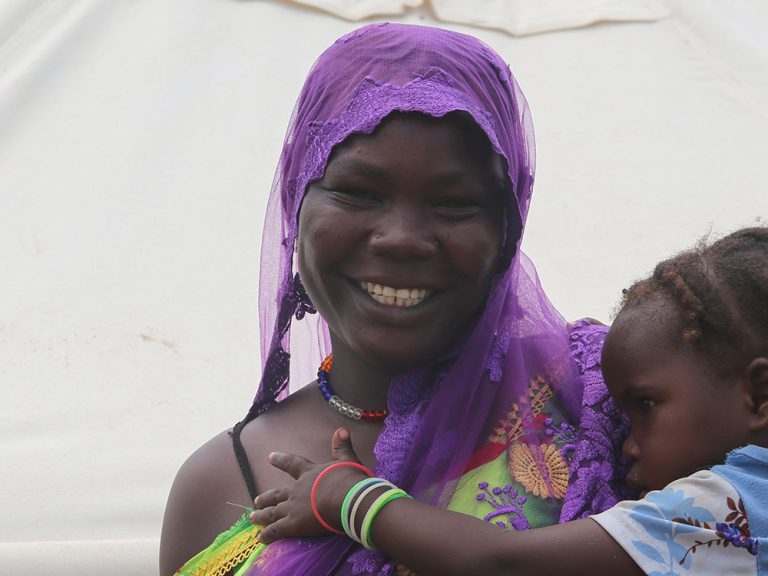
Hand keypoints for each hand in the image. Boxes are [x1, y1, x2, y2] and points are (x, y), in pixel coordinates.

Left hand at [249, 428, 369, 542]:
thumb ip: (342, 447)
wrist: (349, 499)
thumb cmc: (349, 480)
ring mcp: (293, 507)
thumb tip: (341, 430)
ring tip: (252, 517)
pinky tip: (260, 538)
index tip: (270, 457)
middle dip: (266, 497)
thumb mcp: (347, 460)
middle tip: (256, 500)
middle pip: (277, 493)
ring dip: (262, 515)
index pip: (292, 464)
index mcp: (309, 473)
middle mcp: (297, 490)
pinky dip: (267, 534)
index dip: (280, 460)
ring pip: (273, 512)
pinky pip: (276, 530)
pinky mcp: (293, 524)